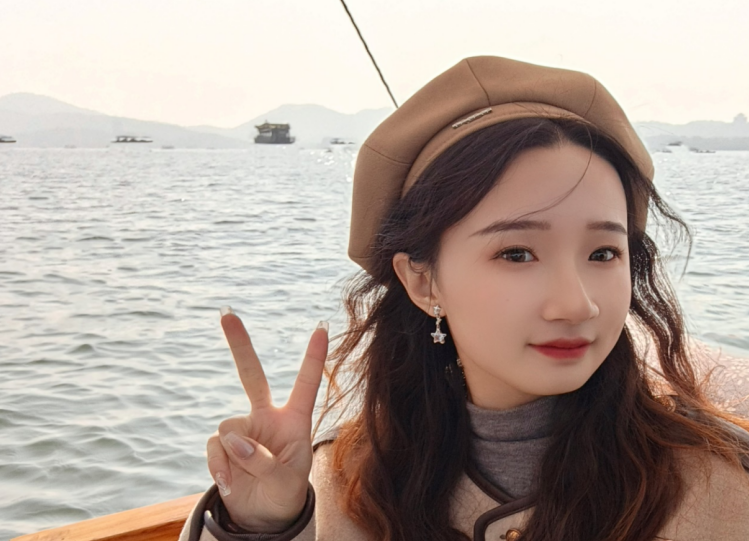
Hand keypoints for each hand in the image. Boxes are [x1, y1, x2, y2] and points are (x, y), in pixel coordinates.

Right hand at [206, 309, 328, 531]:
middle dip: (238, 344)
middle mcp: (266, 417)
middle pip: (251, 374)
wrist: (262, 515)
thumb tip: (233, 441)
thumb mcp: (286, 480)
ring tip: (245, 477)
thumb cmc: (285, 492)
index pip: (306, 383)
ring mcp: (242, 430)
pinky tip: (230, 483)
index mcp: (294, 420)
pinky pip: (215, 448)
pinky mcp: (222, 445)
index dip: (314, 357)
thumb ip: (263, 460)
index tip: (323, 326)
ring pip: (230, 429)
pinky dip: (220, 467)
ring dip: (236, 456)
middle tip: (226, 313)